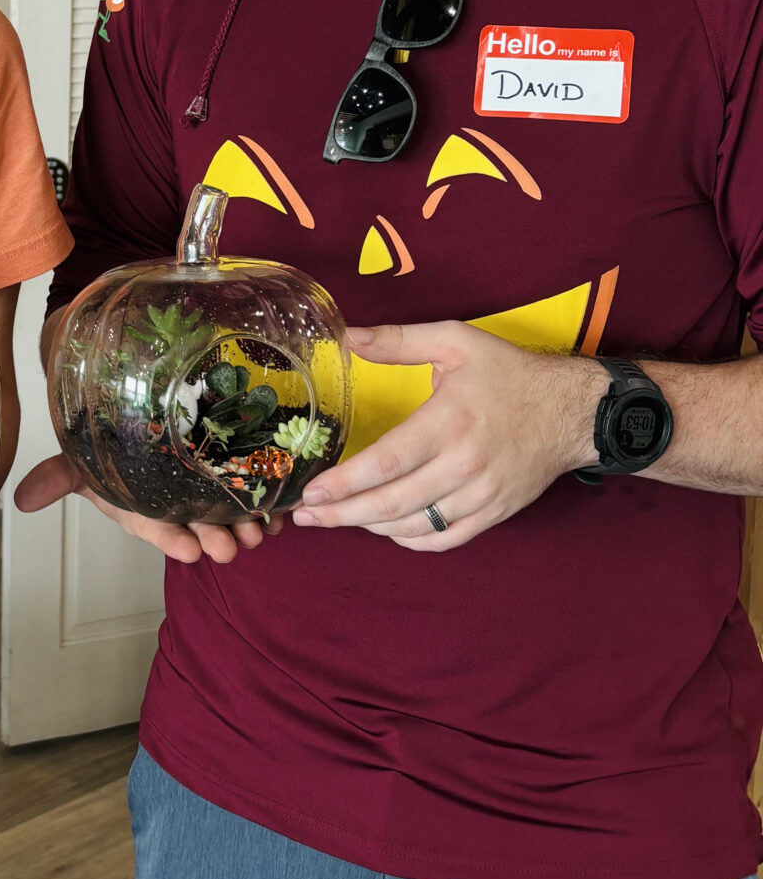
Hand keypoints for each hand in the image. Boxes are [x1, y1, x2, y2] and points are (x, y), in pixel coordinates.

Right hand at [12, 453, 276, 563]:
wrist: (129, 410)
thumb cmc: (106, 445)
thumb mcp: (79, 462)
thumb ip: (56, 478)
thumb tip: (16, 498)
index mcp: (145, 510)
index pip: (158, 530)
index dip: (173, 541)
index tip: (189, 550)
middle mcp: (177, 506)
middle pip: (199, 527)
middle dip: (216, 539)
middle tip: (231, 546)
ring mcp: (207, 492)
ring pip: (230, 514)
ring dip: (246, 526)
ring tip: (258, 532)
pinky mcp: (232, 473)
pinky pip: (254, 493)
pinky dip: (269, 505)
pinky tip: (281, 509)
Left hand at [292, 323, 602, 549]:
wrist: (572, 412)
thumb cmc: (511, 374)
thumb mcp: (456, 341)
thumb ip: (399, 340)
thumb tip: (349, 338)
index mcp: (449, 421)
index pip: (387, 463)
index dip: (345, 483)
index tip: (311, 492)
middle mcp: (464, 464)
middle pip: (393, 503)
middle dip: (342, 514)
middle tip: (305, 515)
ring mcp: (481, 494)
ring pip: (415, 526)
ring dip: (370, 526)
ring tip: (336, 518)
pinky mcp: (494, 513)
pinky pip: (445, 540)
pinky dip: (410, 540)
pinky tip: (386, 528)